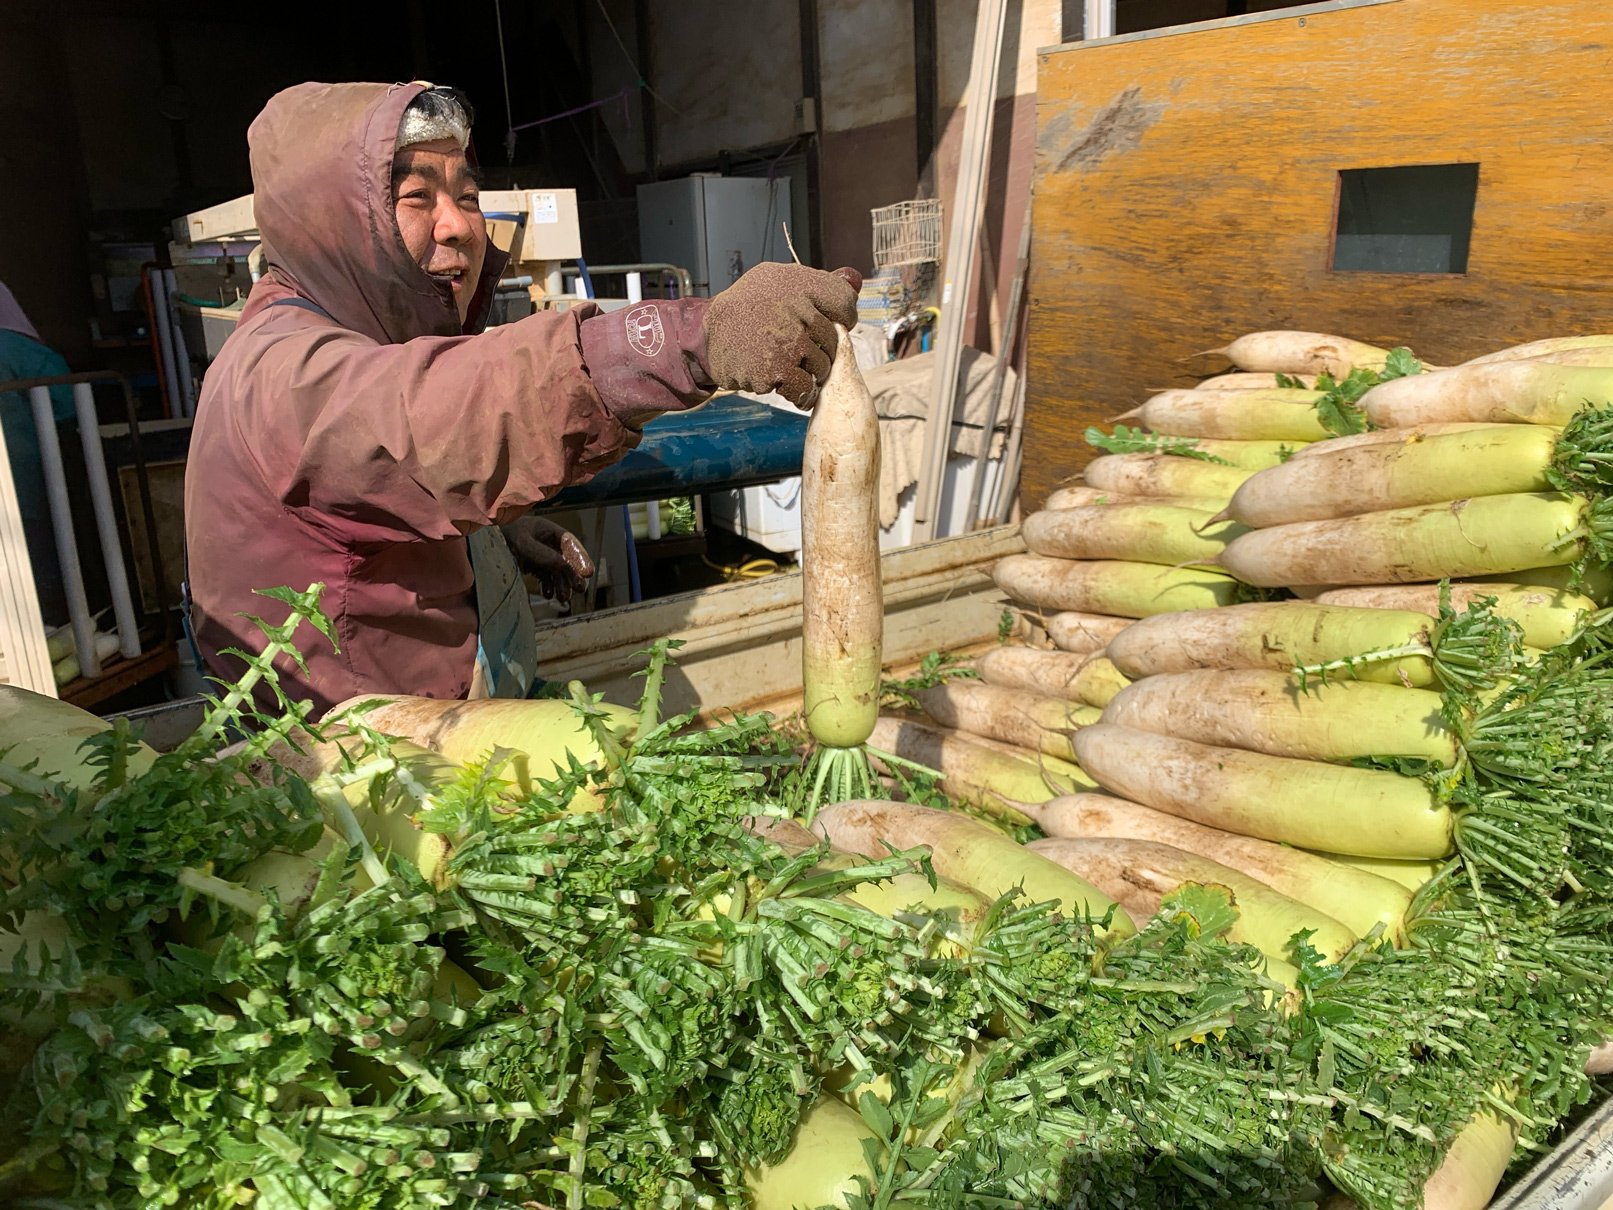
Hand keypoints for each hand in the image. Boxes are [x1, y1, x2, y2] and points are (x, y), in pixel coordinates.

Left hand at [500, 515, 594, 603]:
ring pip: (557, 572)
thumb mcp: (522, 542)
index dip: (581, 559)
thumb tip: (562, 566)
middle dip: (573, 576)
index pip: (571, 545)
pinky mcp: (532, 565)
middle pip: (567, 560)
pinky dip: (548, 586)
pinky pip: (545, 577)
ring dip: (562, 585)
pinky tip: (547, 594)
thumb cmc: (503, 534)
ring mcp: (541, 555)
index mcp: (550, 531)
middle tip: (580, 589)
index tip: (588, 573)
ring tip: (563, 597)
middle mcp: (548, 543)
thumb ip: (541, 553)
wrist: (483, 539)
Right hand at [702, 263, 862, 406]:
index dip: (834, 321)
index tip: (816, 328)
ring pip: (822, 369)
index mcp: (800, 285)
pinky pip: (802, 389)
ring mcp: (786, 345)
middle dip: (822, 351)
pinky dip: (799, 392)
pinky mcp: (773, 372)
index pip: (843, 306)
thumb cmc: (751, 307)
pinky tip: (783, 381)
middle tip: (798, 351)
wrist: (708, 334)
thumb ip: (824, 284)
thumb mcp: (784, 282)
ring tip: (789, 366)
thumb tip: (857, 280)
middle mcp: (795, 312)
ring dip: (812, 374)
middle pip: (834, 343)